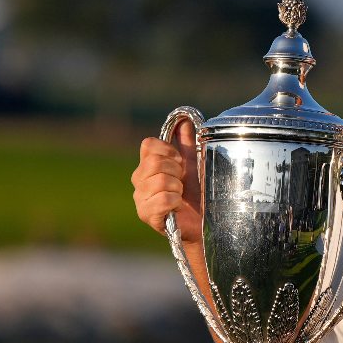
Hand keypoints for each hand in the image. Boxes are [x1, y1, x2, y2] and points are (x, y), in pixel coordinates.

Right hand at [131, 119, 202, 244]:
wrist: (203, 222)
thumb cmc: (198, 194)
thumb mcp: (195, 164)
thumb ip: (188, 143)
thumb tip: (184, 120)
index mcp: (148, 165)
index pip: (148, 144)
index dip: (167, 150)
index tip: (180, 162)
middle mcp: (139, 180)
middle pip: (154, 162)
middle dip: (176, 171)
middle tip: (182, 183)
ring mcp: (140, 198)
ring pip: (160, 180)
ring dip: (178, 188)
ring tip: (180, 196)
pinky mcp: (146, 215)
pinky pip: (163, 199)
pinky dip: (176, 202)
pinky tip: (177, 208)